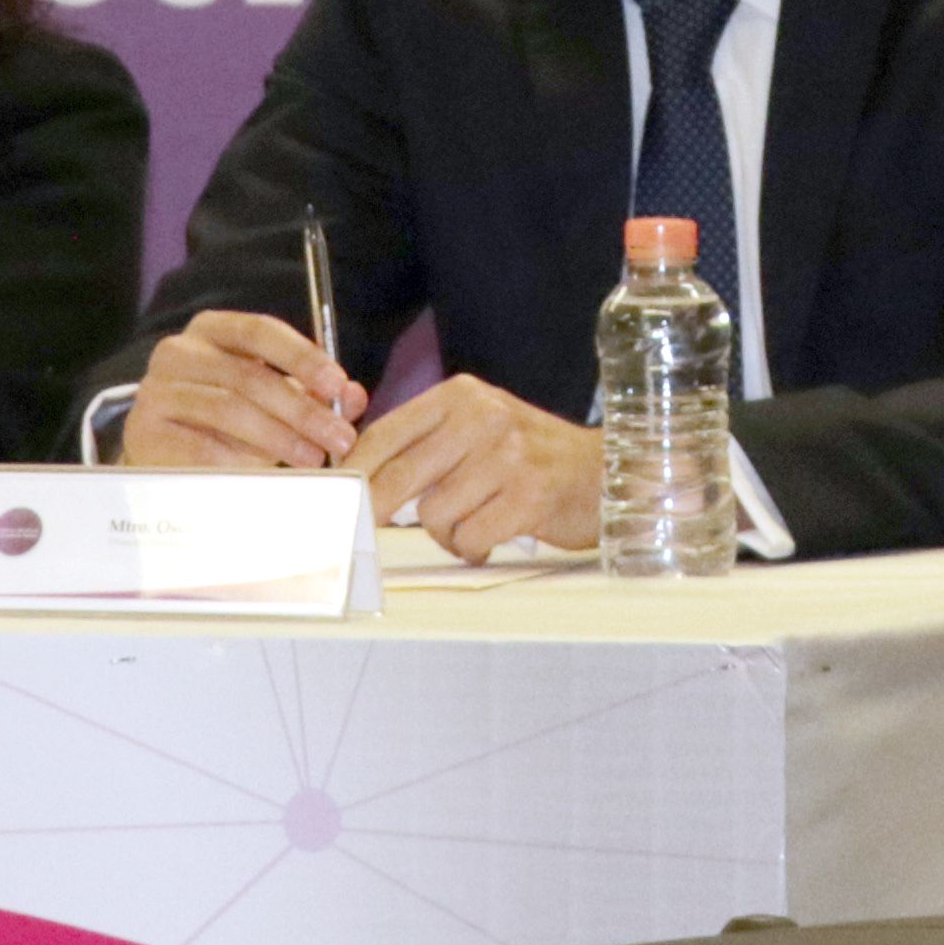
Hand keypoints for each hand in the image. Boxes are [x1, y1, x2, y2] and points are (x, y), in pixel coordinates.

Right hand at [118, 308, 360, 470]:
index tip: (338, 385)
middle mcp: (178, 351)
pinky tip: (268, 475)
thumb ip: (312, 393)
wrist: (159, 450)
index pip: (259, 331)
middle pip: (249, 377)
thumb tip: (355, 397)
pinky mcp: (144, 431)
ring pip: (229, 410)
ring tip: (313, 460)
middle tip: (339, 438)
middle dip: (302, 409)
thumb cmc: (224, 418)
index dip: (302, 356)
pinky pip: (201, 447)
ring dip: (279, 437)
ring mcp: (156, 390)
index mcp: (210, 330)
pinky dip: (239, 462)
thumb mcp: (270, 397)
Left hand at [346, 374, 604, 561]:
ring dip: (445, 533)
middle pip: (398, 476)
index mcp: (461, 396)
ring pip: (433, 514)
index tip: (337, 498)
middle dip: (377, 511)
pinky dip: (473, 548)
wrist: (606, 472)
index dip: (353, 471)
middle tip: (370, 529)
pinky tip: (491, 539)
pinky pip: (469, 538)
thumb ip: (427, 444)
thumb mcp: (479, 428)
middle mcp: (482, 418)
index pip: (385, 434)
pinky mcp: (528, 496)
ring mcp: (507, 456)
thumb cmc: (532, 456)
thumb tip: (360, 479)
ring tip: (471, 525)